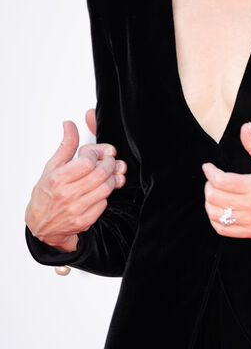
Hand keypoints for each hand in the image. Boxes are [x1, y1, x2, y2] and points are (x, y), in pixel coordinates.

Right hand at [25, 111, 126, 251]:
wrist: (41, 224)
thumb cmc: (46, 193)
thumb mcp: (52, 166)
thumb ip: (66, 145)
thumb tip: (69, 124)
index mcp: (57, 178)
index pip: (88, 162)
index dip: (95, 155)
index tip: (93, 155)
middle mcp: (66, 195)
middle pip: (100, 175)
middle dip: (109, 164)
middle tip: (107, 161)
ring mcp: (76, 209)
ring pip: (106, 189)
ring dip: (111, 179)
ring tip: (105, 175)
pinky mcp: (84, 221)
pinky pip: (104, 203)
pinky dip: (105, 195)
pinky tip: (99, 191)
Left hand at [203, 122, 250, 240]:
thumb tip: (245, 127)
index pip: (221, 181)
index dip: (210, 172)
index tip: (208, 167)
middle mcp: (250, 205)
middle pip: (214, 196)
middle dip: (208, 185)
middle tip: (212, 179)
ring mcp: (248, 221)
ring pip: (214, 213)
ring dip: (209, 202)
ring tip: (214, 193)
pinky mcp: (248, 232)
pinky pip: (221, 229)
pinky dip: (214, 219)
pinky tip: (219, 210)